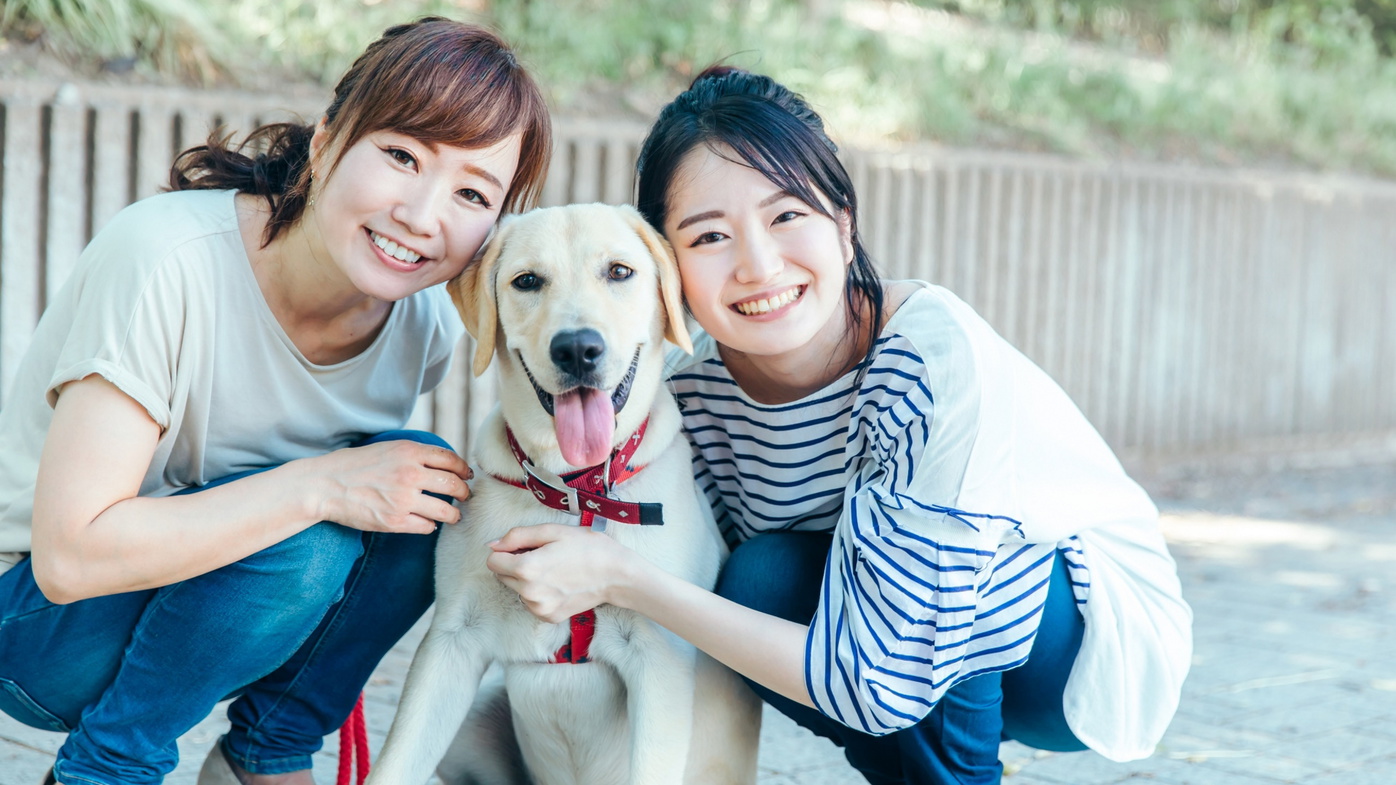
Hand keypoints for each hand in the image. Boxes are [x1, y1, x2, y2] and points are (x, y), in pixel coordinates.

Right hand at [304, 440, 472, 533]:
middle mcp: (410, 474)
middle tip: (464, 497)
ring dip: (454, 514)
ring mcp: (403, 500)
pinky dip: (430, 526)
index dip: (463, 469)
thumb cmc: (354, 465)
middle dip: (464, 492)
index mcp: (409, 452)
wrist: (324, 485)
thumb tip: (443, 462)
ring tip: (453, 515)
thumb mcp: (387, 448)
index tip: (466, 476)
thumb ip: (414, 454)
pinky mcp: (394, 522)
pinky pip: (427, 527)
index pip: (451, 460)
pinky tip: (426, 523)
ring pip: (446, 511)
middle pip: (455, 485)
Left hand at [486, 524, 636, 622]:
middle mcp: (528, 593)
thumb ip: (517, 536)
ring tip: (554, 569)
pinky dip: (538, 592)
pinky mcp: (548, 617)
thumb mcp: (552, 531)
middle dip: (515, 564)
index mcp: (526, 568)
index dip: (507, 550)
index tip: (526, 547)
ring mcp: (538, 608)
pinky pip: (530, 602)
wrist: (616, 575)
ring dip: (527, 579)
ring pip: (516, 589)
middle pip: (502, 575)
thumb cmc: (587, 548)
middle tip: (544, 556)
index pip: (493, 561)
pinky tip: (559, 583)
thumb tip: (493, 545)